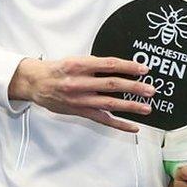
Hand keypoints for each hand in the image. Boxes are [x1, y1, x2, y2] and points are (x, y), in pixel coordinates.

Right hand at [8, 56, 154, 131]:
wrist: (35, 83)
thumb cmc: (57, 69)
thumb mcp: (74, 60)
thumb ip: (95, 63)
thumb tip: (119, 66)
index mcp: (80, 65)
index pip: (109, 64)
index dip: (128, 66)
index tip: (143, 69)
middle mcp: (80, 83)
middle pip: (112, 84)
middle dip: (134, 87)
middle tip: (151, 89)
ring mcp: (81, 99)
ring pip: (110, 103)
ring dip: (130, 106)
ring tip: (146, 107)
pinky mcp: (80, 112)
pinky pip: (102, 119)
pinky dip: (119, 124)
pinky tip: (133, 126)